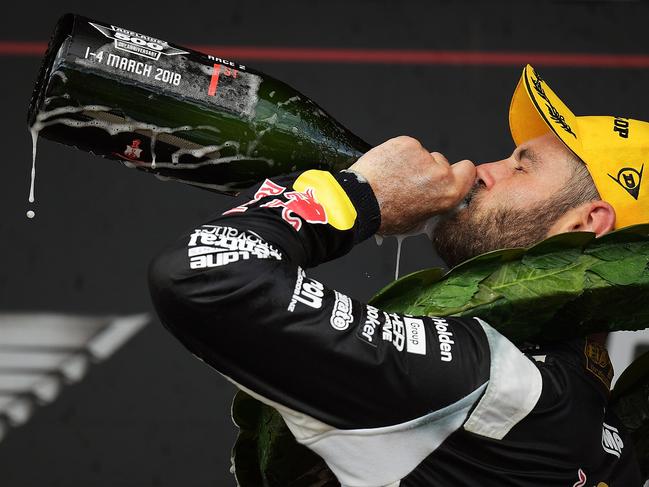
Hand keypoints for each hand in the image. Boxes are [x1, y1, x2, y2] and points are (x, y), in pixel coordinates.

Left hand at [348, 136, 475, 234]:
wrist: (361, 202)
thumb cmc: (385, 215)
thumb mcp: (418, 221)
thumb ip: (435, 204)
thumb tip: (436, 198)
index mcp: (448, 193)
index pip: (468, 170)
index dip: (457, 172)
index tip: (447, 174)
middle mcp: (439, 173)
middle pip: (442, 161)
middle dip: (429, 168)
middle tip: (409, 181)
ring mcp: (422, 156)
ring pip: (421, 154)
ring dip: (411, 162)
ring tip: (393, 177)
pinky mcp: (406, 144)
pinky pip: (406, 146)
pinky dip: (398, 153)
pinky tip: (387, 168)